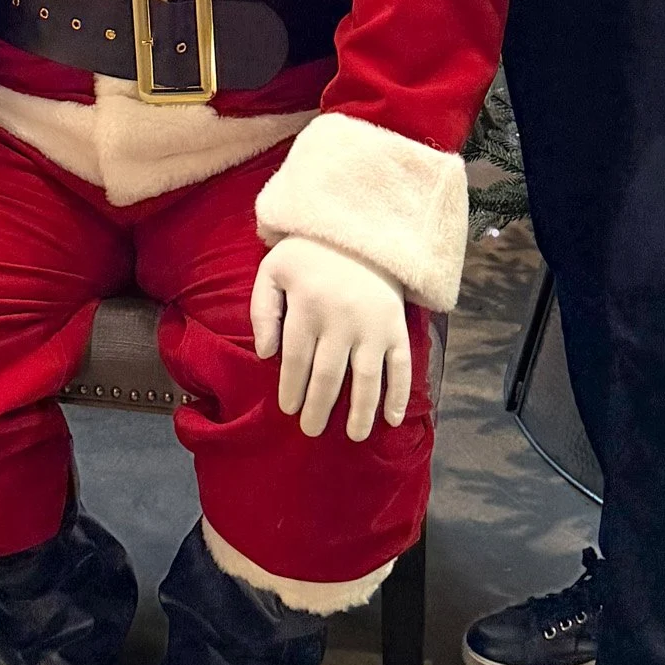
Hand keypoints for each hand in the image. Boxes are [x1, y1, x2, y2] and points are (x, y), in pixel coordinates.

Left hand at [250, 235, 411, 440]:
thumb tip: (266, 355)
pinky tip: (393, 420)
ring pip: (366, 379)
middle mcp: (342, 321)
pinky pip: (402, 366)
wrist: (360, 229)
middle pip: (328, 376)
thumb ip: (262, 310)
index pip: (296, 360)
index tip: (289, 409)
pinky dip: (400, 395)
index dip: (292, 388)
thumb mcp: (273, 270)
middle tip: (312, 430)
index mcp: (308, 307)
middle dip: (319, 408)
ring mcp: (374, 326)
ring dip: (360, 412)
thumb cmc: (310, 253)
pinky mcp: (397, 327)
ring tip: (354, 435)